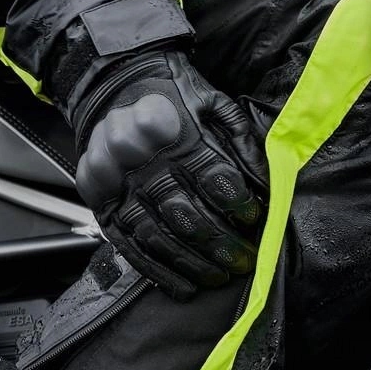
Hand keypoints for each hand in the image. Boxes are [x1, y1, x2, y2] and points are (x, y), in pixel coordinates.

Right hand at [74, 52, 267, 298]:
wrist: (111, 83)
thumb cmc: (172, 95)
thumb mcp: (212, 103)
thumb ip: (241, 140)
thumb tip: (268, 184)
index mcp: (172, 133)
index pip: (211, 177)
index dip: (237, 203)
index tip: (255, 220)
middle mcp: (140, 162)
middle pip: (186, 215)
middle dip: (221, 244)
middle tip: (244, 261)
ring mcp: (116, 188)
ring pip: (159, 238)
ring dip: (193, 264)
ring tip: (219, 278)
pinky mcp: (102, 207)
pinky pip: (131, 248)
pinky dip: (159, 272)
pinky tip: (184, 286)